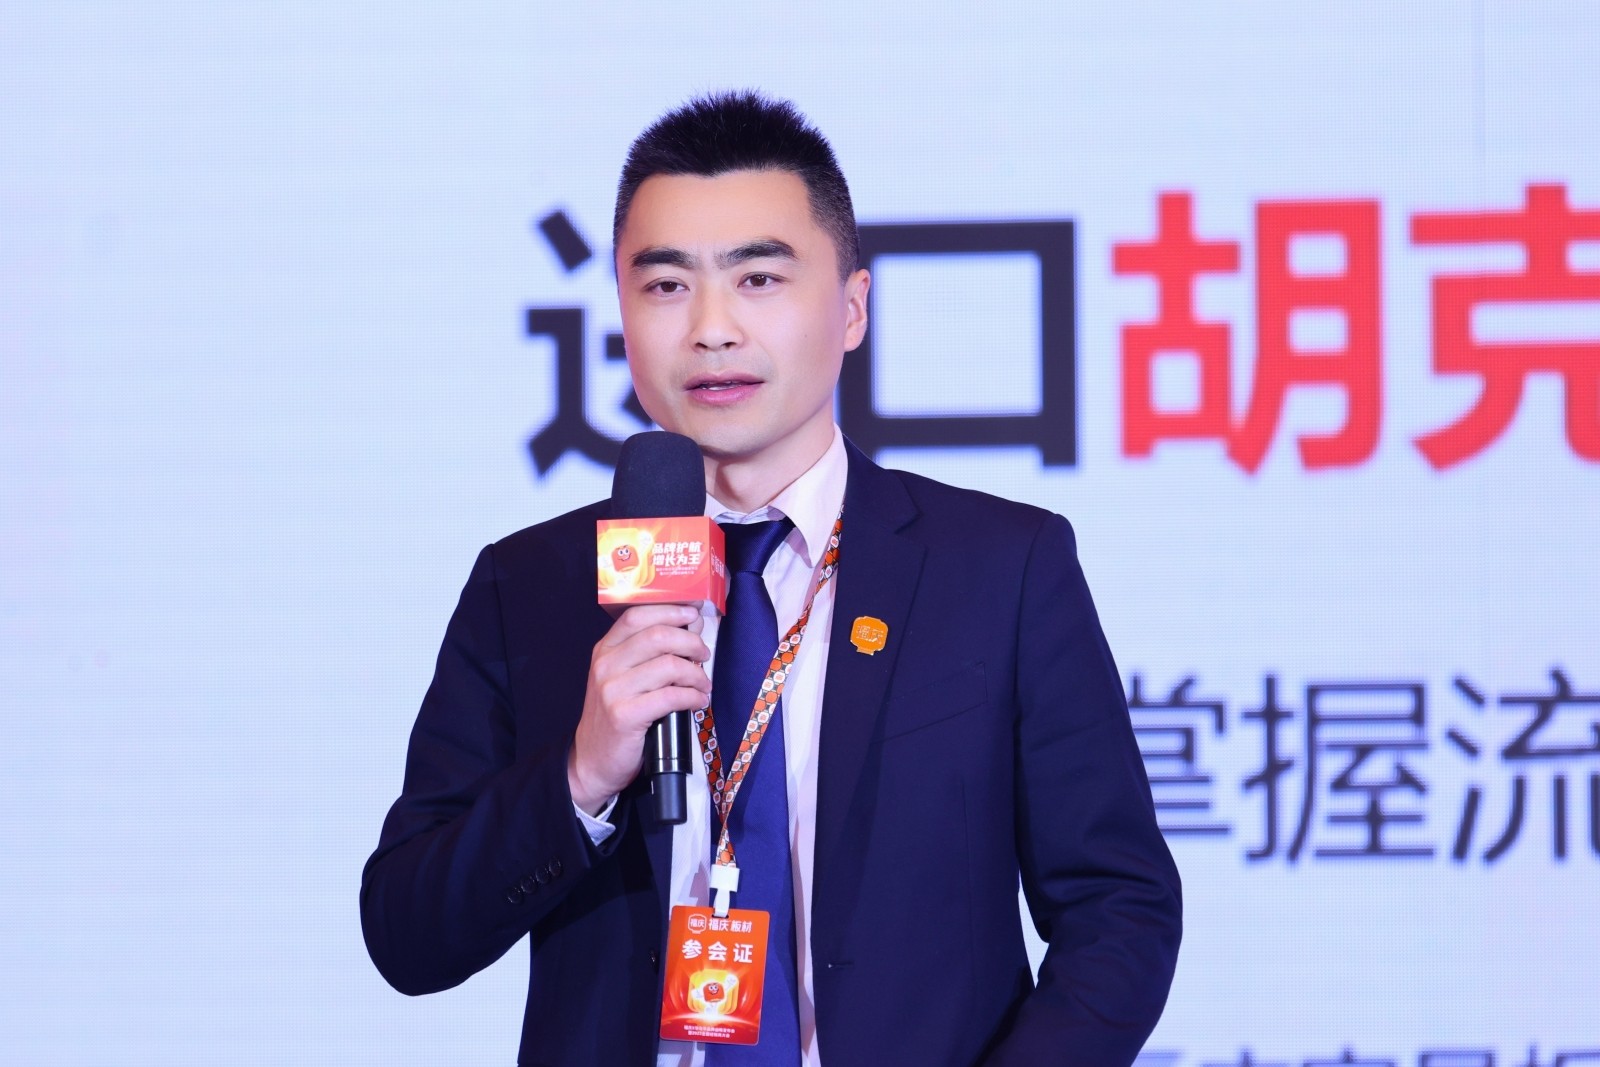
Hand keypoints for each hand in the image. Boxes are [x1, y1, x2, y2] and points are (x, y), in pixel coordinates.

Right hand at [568, 604, 709, 815]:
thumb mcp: (622, 678)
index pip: (637, 615)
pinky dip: (692, 697)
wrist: (592, 761)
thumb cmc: (616, 716)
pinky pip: (670, 697)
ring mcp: (613, 690)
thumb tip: (690, 626)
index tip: (693, 614)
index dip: (670, 610)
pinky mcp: (624, 715)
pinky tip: (698, 701)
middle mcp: (605, 665)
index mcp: (605, 650)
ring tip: (703, 684)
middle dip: (690, 642)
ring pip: (668, 665)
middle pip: (658, 636)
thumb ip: (649, 653)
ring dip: (696, 673)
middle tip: (704, 654)